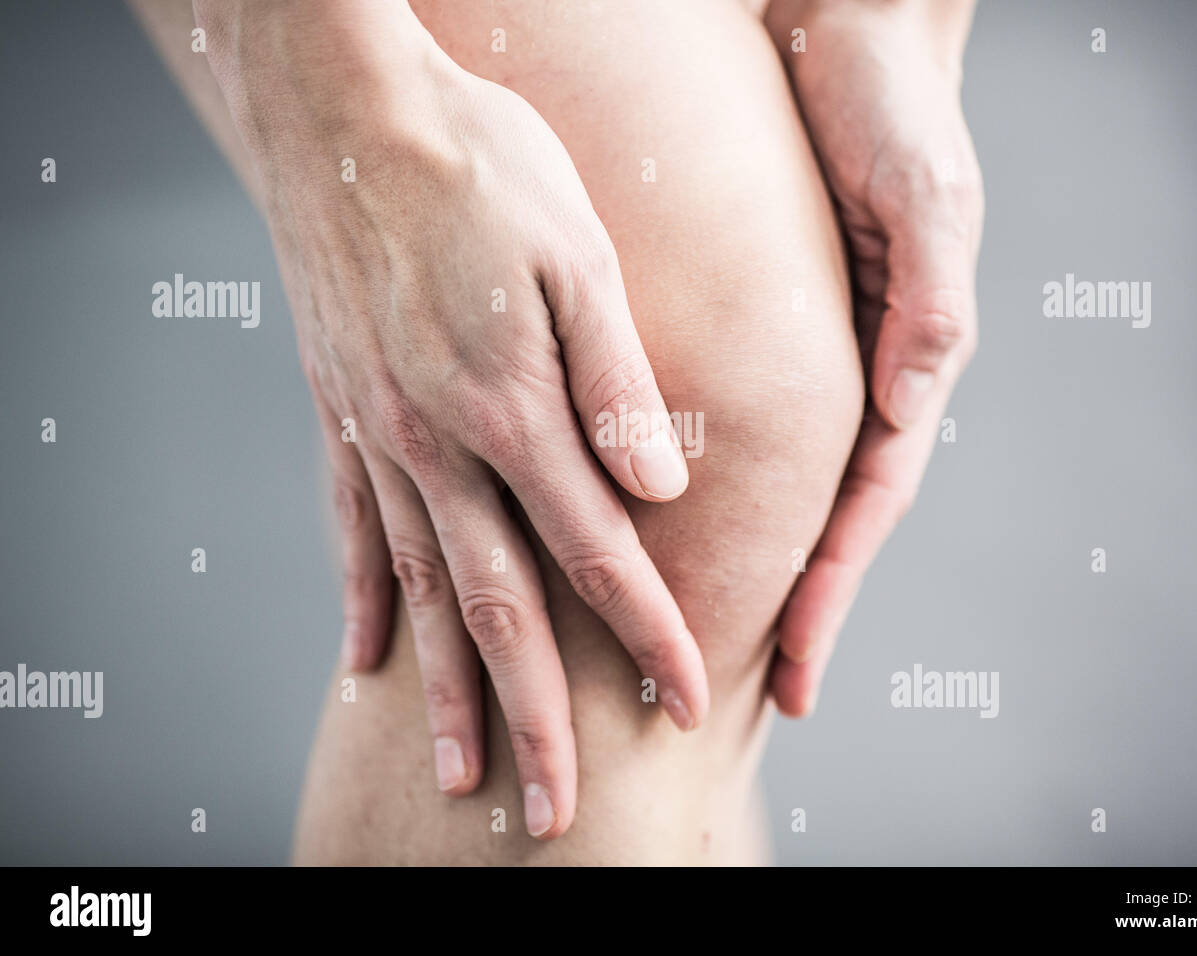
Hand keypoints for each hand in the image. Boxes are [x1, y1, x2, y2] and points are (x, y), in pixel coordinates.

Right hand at [196, 0, 708, 836]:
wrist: (347, 113)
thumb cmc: (480, 166)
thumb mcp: (576, 255)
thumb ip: (615, 383)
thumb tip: (659, 492)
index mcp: (511, 409)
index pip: (599, 555)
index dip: (647, 637)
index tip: (685, 703)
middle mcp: (438, 445)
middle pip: (499, 611)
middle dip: (539, 719)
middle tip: (552, 814)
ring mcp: (380, 437)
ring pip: (420, 594)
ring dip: (446, 694)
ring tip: (462, 775)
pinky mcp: (340, 416)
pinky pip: (351, 530)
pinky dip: (363, 602)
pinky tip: (366, 662)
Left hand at [765, 0, 982, 712]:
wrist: (842, 31)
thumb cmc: (893, 109)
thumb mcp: (927, 202)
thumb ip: (930, 306)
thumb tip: (906, 407)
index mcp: (908, 360)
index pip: (867, 503)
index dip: (832, 590)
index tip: (796, 673)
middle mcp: (859, 370)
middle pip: (824, 513)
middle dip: (793, 606)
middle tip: (751, 694)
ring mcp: (814, 351)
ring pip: (784, 480)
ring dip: (758, 561)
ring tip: (712, 635)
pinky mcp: (763, 318)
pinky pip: (740, 415)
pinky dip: (716, 477)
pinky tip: (675, 515)